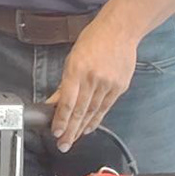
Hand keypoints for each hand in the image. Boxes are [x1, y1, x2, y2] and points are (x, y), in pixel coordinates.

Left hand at [50, 22, 137, 151]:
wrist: (120, 31)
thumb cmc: (93, 40)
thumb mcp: (72, 58)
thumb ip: (65, 83)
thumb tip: (54, 102)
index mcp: (78, 70)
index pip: (68, 102)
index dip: (61, 119)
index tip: (56, 132)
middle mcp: (93, 79)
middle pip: (80, 111)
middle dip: (70, 131)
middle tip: (63, 145)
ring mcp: (108, 84)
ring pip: (93, 112)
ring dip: (81, 129)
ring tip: (73, 140)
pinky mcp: (119, 87)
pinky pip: (105, 108)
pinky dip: (96, 119)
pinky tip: (88, 128)